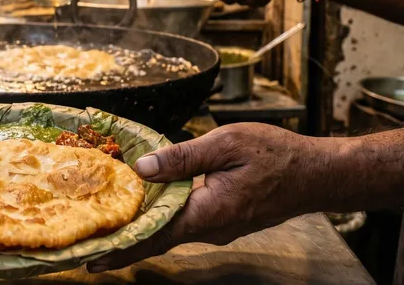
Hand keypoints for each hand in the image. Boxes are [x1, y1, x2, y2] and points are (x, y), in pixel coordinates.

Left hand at [88, 123, 336, 272]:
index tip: (91, 259)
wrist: (317, 174)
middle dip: (122, 238)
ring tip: (106, 219)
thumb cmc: (277, 155)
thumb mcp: (227, 143)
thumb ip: (182, 157)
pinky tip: (146, 203)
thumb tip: (141, 169)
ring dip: (141, 225)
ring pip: (172, 228)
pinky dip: (162, 215)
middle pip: (157, 236)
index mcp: (207, 213)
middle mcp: (211, 229)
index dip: (120, 248)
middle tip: (85, 240)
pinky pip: (187, 221)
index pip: (154, 237)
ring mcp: (219, 228)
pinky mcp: (225, 220)